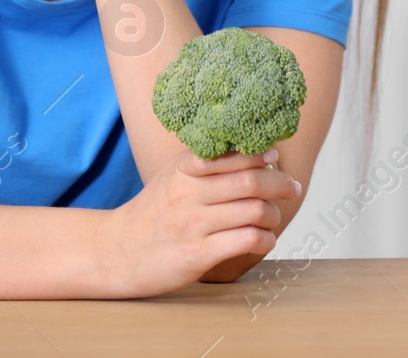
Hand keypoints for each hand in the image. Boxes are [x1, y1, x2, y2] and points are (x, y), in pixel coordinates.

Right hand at [96, 147, 299, 297]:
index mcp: (185, 169)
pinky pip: (246, 240)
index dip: (263, 155)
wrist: (115, 252)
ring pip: (253, 211)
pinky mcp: (197, 254)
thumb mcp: (173, 178)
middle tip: (292, 188)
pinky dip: (265, 239)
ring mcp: (192, 224)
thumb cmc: (152, 213)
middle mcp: (189, 193)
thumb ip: (209, 164)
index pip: (234, 154)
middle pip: (250, 181)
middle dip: (280, 184)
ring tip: (273, 219)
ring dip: (274, 215)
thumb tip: (262, 152)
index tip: (277, 160)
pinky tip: (263, 240)